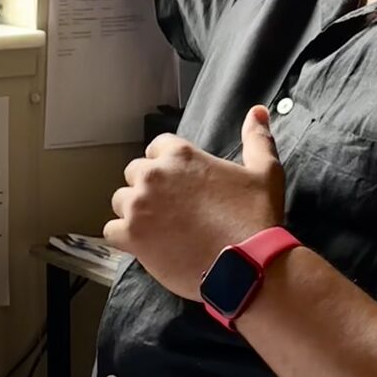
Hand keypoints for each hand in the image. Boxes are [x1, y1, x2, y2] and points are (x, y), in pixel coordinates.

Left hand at [103, 107, 285, 298]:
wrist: (247, 265)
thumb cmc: (256, 218)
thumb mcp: (264, 172)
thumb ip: (256, 139)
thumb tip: (257, 112)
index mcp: (180, 155)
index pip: (156, 147)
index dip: (165, 164)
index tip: (177, 182)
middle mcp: (154, 176)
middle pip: (134, 173)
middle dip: (148, 188)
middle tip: (170, 209)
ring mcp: (139, 206)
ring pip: (121, 202)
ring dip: (134, 212)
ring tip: (158, 228)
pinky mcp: (131, 236)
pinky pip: (112, 231)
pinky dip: (125, 238)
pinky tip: (145, 245)